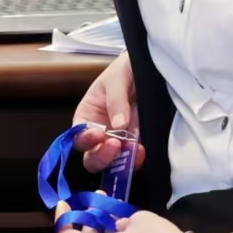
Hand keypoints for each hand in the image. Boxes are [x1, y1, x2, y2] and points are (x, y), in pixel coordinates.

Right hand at [72, 52, 143, 174]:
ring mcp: (119, 142)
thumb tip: (120, 125)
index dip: (85, 139)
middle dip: (101, 156)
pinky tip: (142, 151)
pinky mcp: (137, 146)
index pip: (78, 136)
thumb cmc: (127, 69)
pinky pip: (132, 161)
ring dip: (120, 163)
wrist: (154, 67)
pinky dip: (136, 161)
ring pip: (112, 165)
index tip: (99, 133)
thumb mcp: (117, 78)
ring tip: (134, 150)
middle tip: (115, 146)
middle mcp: (100, 133)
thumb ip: (116, 100)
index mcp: (87, 116)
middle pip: (91, 157)